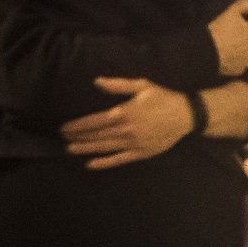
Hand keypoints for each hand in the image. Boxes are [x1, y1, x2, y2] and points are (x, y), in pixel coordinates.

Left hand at [60, 77, 191, 170]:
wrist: (185, 115)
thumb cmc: (162, 98)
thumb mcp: (142, 86)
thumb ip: (118, 85)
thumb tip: (97, 82)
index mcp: (124, 112)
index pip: (95, 121)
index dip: (78, 125)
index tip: (65, 128)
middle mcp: (126, 130)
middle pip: (97, 135)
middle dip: (78, 137)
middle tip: (63, 139)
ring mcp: (133, 143)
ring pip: (104, 147)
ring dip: (86, 149)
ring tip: (70, 150)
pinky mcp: (140, 153)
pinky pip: (119, 159)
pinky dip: (104, 163)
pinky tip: (91, 164)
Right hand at [207, 0, 247, 76]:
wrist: (209, 50)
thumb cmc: (220, 28)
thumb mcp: (230, 11)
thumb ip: (242, 5)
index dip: (244, 29)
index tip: (235, 29)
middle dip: (245, 42)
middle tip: (232, 40)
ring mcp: (246, 61)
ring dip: (242, 54)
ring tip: (230, 51)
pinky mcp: (238, 71)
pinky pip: (239, 67)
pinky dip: (236, 64)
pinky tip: (227, 60)